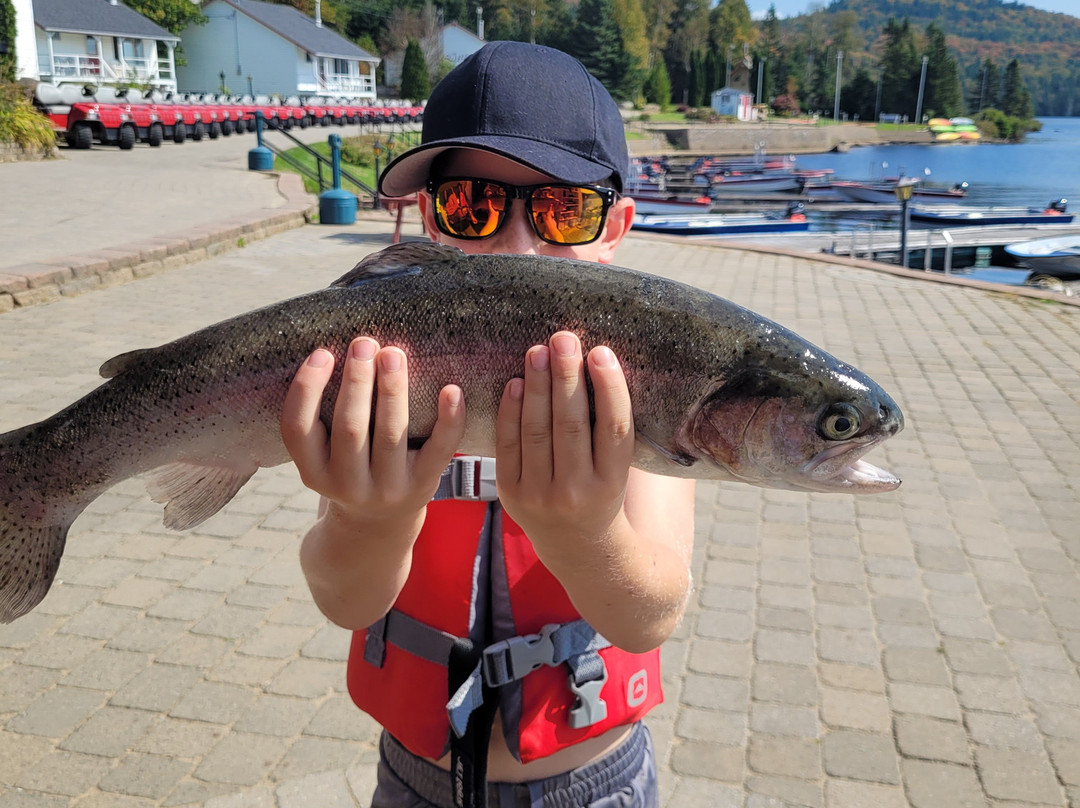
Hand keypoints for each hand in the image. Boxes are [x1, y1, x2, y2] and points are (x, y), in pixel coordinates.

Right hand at [280, 337, 465, 532]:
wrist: (378, 529)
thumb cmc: (349, 471)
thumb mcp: (323, 457)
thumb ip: (322, 416)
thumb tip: (340, 350)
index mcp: (313, 472)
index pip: (297, 429)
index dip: (307, 389)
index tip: (322, 352)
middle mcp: (347, 485)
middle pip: (350, 427)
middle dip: (356, 381)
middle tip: (364, 342)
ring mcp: (388, 489)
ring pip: (391, 434)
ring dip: (392, 389)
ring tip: (393, 353)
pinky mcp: (424, 485)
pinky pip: (440, 449)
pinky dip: (448, 418)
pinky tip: (451, 389)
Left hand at [494, 331, 634, 551]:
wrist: (579, 548)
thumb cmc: (603, 493)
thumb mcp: (618, 470)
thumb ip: (609, 428)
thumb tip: (596, 362)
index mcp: (612, 484)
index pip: (613, 429)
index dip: (608, 388)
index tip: (601, 352)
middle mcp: (575, 493)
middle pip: (570, 425)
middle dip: (566, 377)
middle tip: (564, 338)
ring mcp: (539, 496)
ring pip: (537, 431)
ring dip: (536, 386)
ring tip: (538, 350)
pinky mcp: (511, 495)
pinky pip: (508, 445)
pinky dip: (510, 411)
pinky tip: (516, 382)